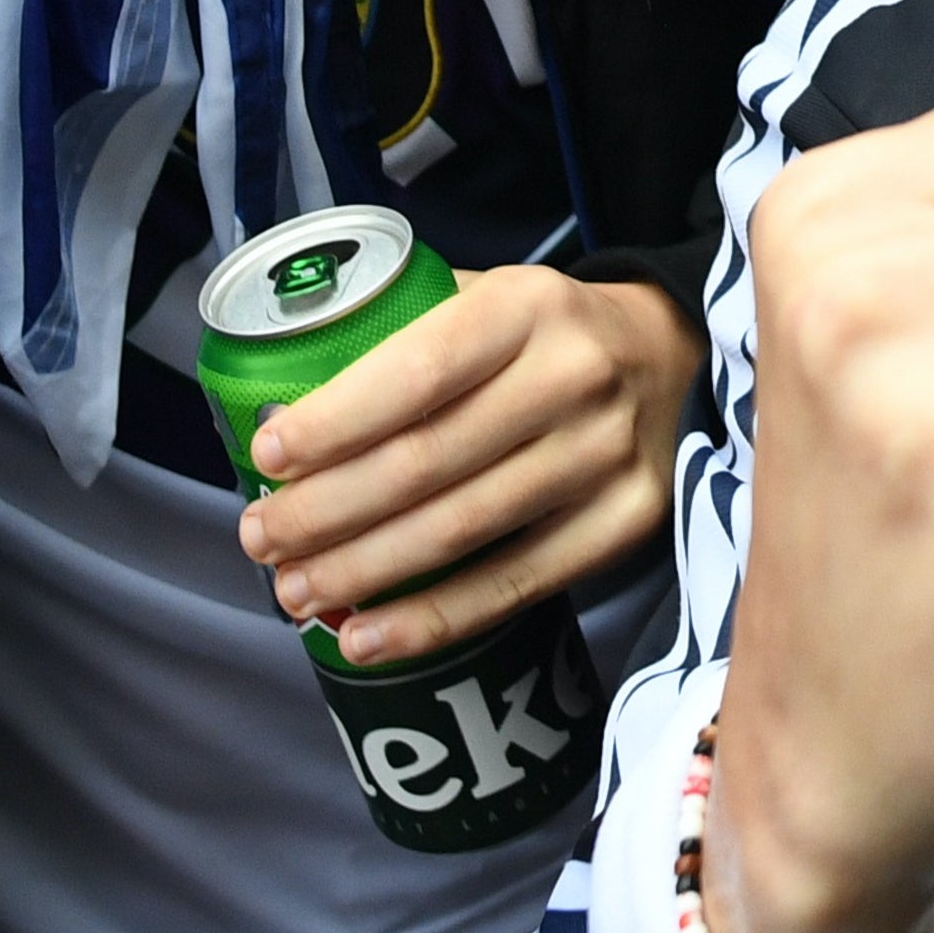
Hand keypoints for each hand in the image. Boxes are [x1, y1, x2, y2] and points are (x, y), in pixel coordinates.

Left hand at [235, 264, 703, 664]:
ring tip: (294, 591)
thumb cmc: (544, 335)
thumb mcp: (489, 295)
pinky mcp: (626, 522)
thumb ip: (406, 330)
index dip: (335, 422)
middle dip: (324, 510)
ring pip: (460, 529)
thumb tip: (283, 402)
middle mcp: (574, 377)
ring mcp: (605, 456)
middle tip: (259, 537)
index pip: (417, 371)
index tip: (266, 458)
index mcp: (527, 306)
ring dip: (362, 570)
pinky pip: (514, 584)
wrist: (674, 358)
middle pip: (427, 462)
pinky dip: (432, 619)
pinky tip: (366, 637)